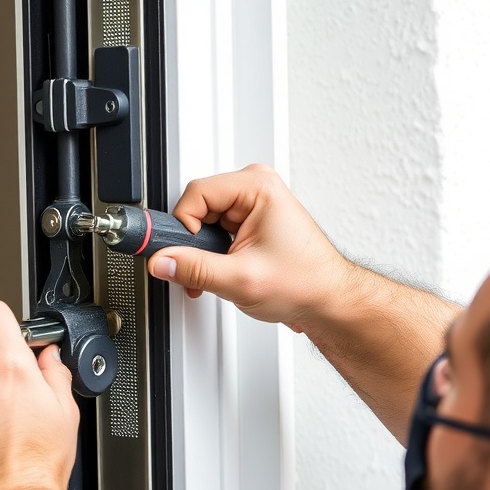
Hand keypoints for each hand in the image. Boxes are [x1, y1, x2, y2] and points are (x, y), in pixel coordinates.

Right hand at [147, 163, 349, 327]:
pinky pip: (215, 231)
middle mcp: (256, 189)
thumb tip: (163, 261)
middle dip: (192, 243)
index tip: (180, 253)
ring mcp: (254, 205)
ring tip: (217, 274)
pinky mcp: (251, 222)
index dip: (183, 227)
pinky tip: (222, 272)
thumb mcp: (240, 279)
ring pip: (204, 222)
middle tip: (198, 270)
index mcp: (257, 187)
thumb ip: (194, 269)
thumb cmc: (306, 284)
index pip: (195, 194)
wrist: (327, 302)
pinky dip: (211, 254)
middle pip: (197, 207)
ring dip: (202, 252)